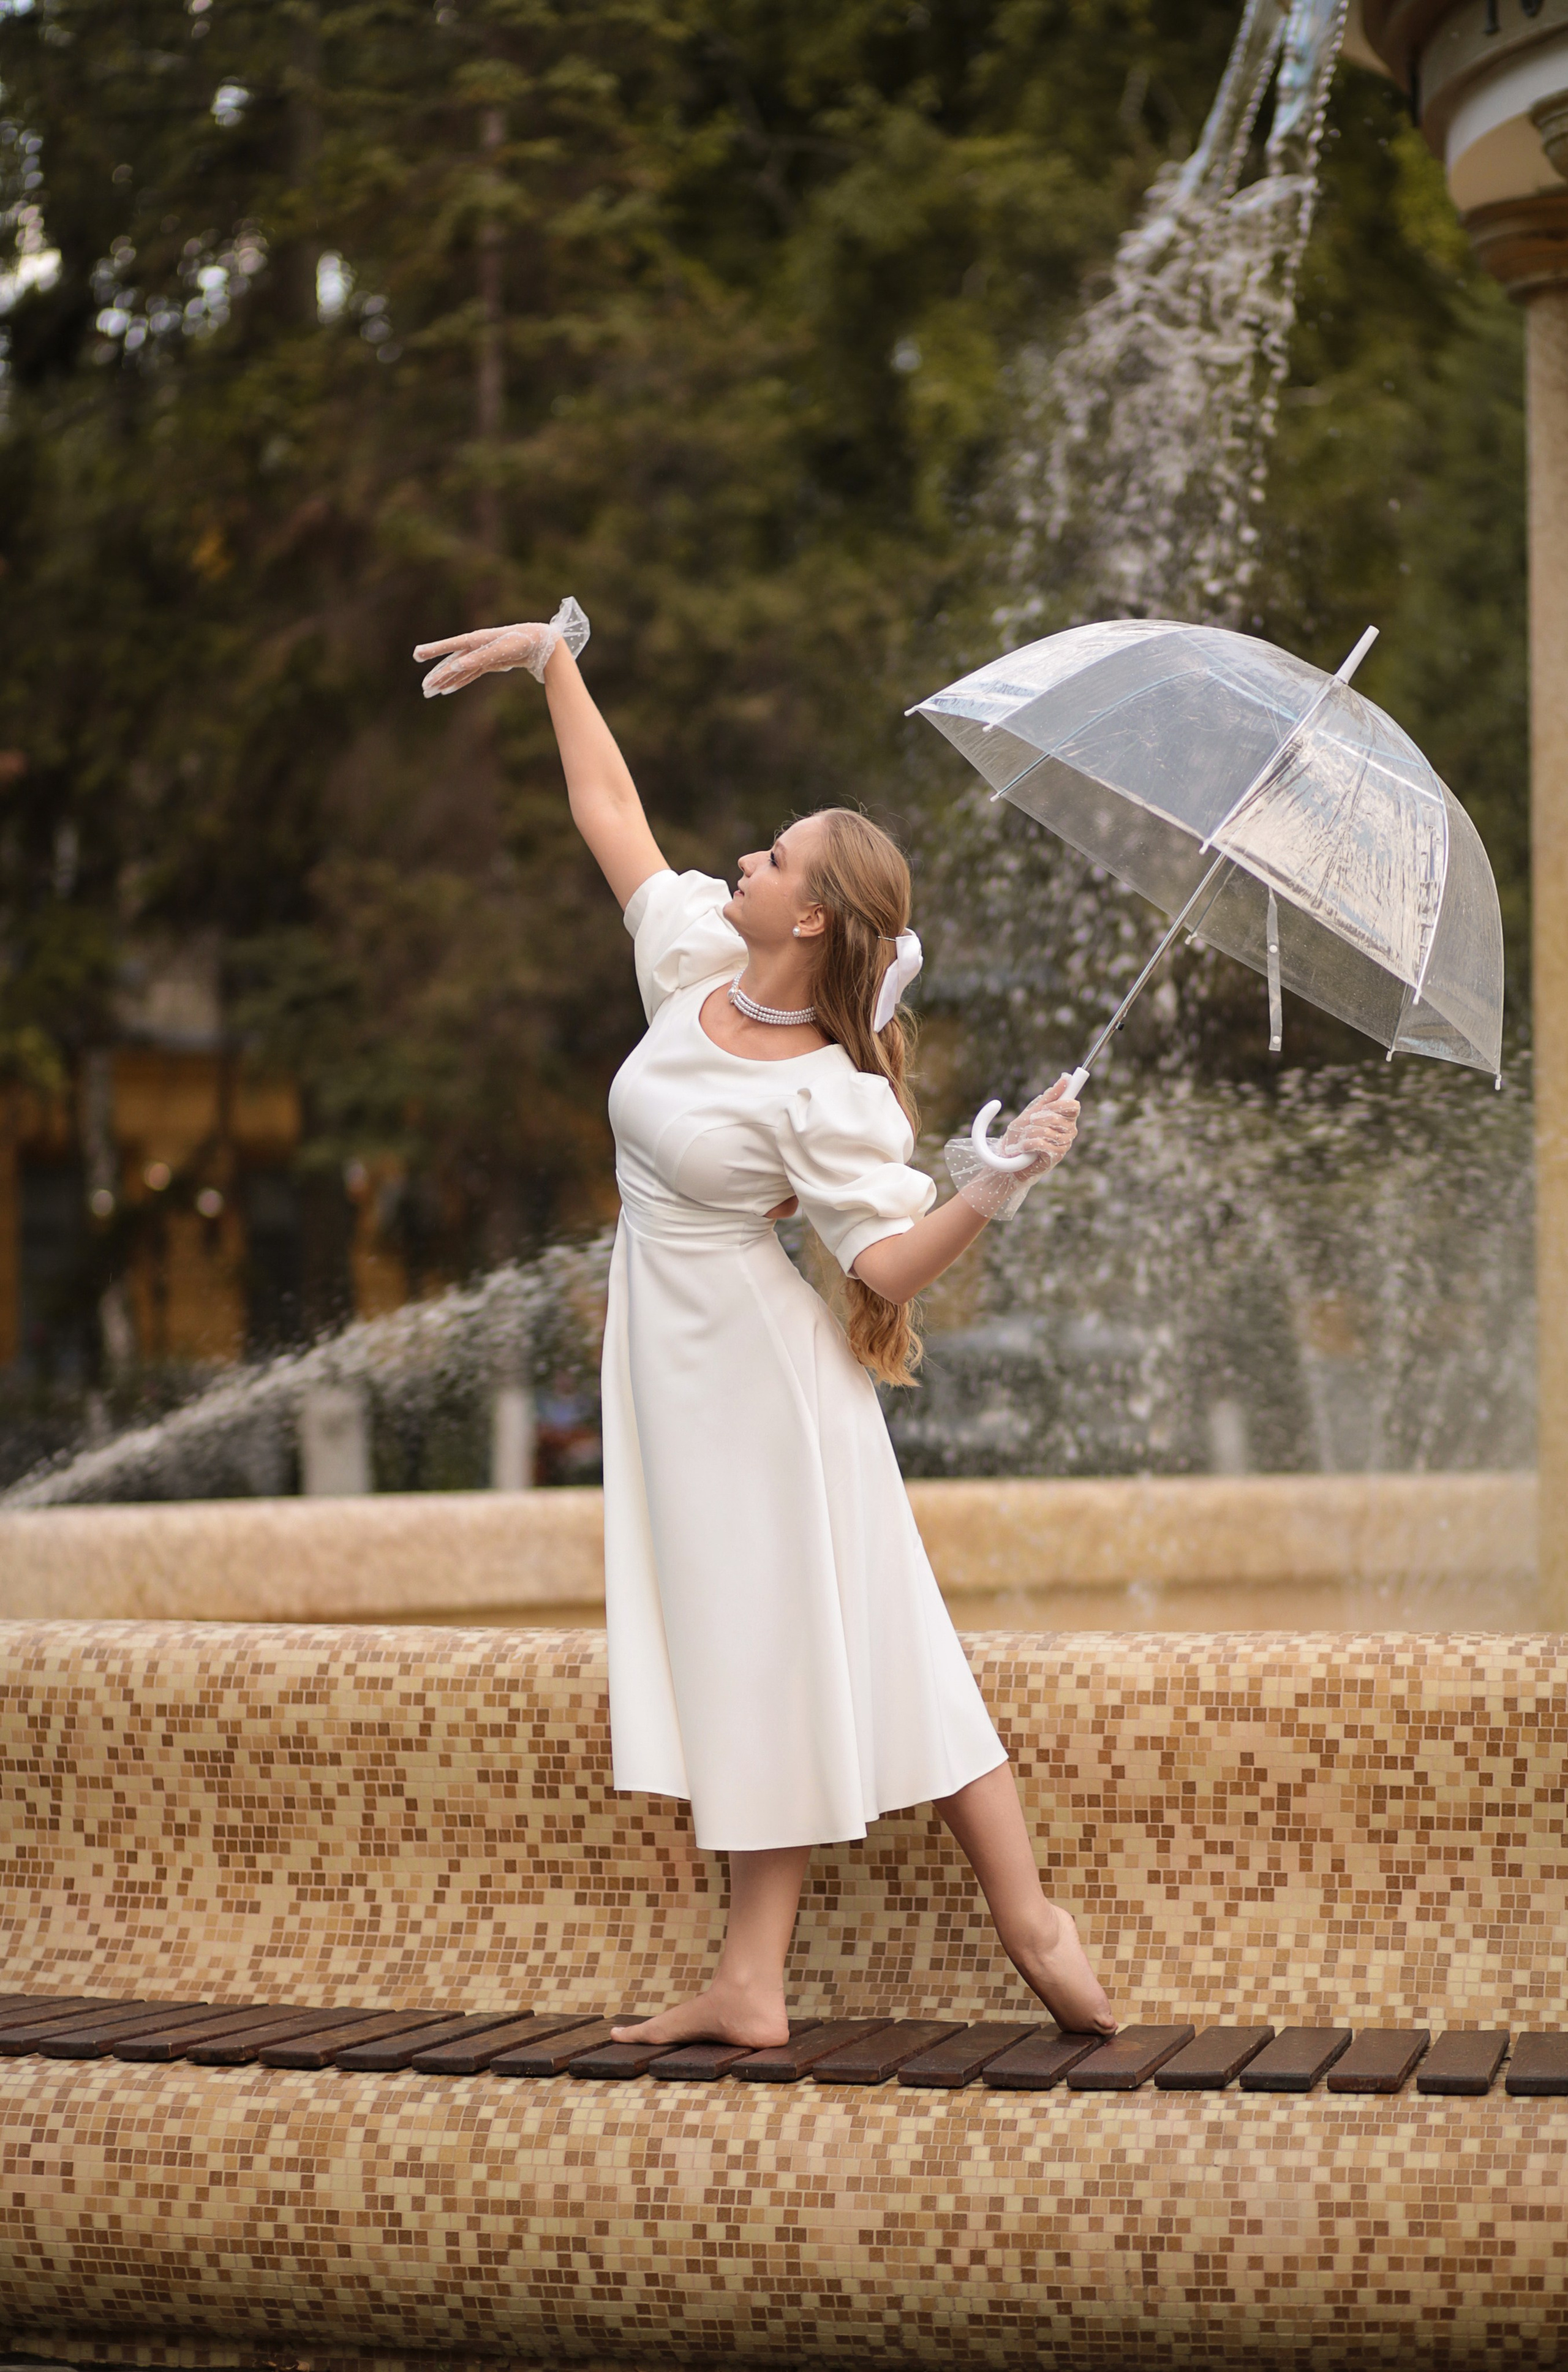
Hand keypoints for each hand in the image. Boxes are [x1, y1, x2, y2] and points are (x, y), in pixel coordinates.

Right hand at [414, 595, 588, 696]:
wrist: (540, 642)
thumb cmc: (522, 641)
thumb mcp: (503, 649)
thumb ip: (480, 657)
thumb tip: (459, 666)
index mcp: (476, 639)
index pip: (450, 646)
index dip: (433, 650)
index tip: (416, 654)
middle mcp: (475, 647)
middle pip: (452, 663)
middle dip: (437, 675)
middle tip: (424, 688)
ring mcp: (481, 655)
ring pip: (459, 671)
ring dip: (446, 681)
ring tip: (431, 692)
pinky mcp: (489, 663)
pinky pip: (470, 675)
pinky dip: (459, 682)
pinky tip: (449, 690)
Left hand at [997, 1075, 1079, 1178]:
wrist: (1010, 1159)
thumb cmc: (1023, 1134)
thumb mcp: (1033, 1111)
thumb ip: (1049, 1097)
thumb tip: (1066, 1078)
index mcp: (1066, 1117)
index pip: (1073, 1105)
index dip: (1059, 1104)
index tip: (1046, 1107)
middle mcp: (1069, 1130)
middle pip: (1059, 1117)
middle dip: (1039, 1118)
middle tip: (1030, 1122)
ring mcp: (1064, 1144)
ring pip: (1048, 1131)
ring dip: (1030, 1132)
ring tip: (1025, 1137)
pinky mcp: (1057, 1156)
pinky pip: (1042, 1144)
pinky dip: (1028, 1144)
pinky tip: (1024, 1147)